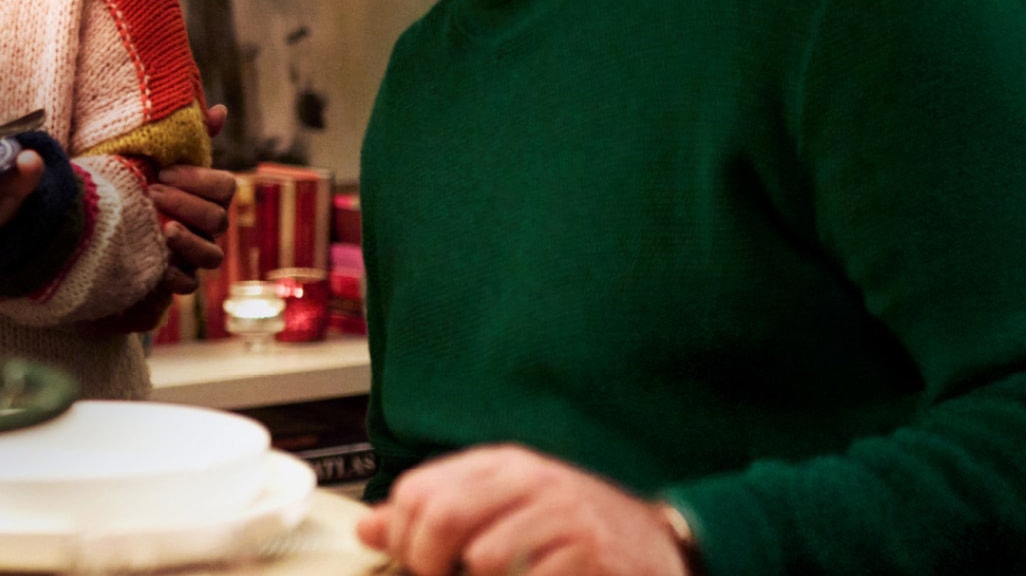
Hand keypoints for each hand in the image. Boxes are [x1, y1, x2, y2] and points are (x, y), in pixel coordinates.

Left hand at [145, 105, 236, 298]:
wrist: (99, 220)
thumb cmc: (131, 181)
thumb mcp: (150, 155)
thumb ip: (185, 136)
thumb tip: (219, 110)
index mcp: (206, 195)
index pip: (226, 187)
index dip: (199, 179)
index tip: (164, 171)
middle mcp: (207, 226)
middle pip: (218, 219)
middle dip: (186, 204)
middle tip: (152, 192)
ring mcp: (194, 255)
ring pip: (212, 256)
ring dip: (189, 241)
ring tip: (163, 230)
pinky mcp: (176, 280)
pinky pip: (189, 284)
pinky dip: (176, 276)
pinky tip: (158, 264)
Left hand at [358, 445, 690, 575]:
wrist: (657, 547)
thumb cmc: (572, 531)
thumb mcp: (503, 509)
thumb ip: (437, 513)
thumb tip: (368, 527)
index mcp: (502, 464)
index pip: (417, 490)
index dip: (402, 536)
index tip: (414, 562)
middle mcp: (531, 479)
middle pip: (441, 517)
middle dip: (427, 562)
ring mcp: (562, 514)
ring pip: (481, 557)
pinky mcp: (588, 552)